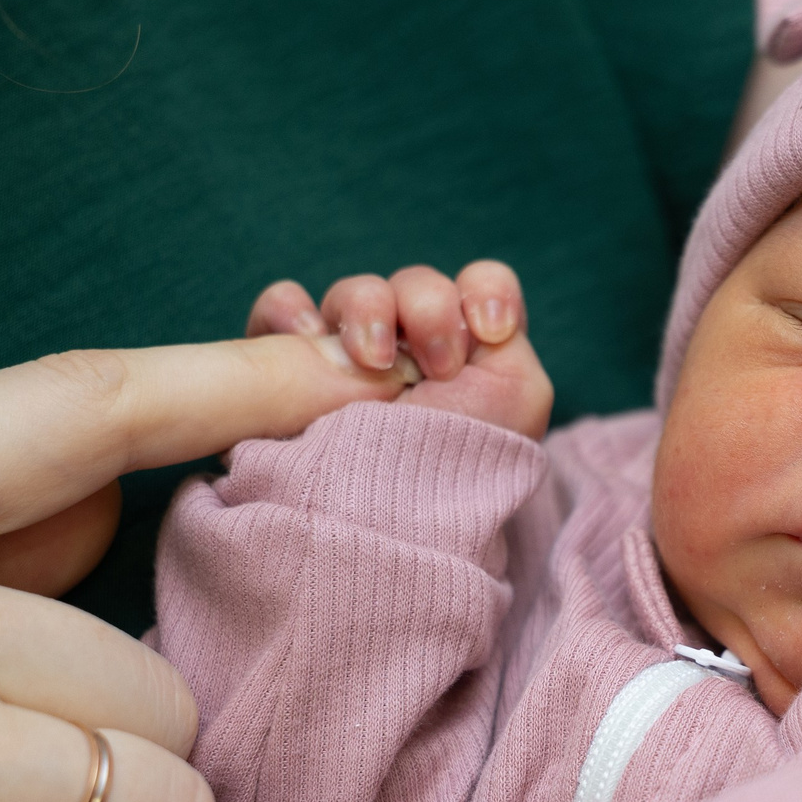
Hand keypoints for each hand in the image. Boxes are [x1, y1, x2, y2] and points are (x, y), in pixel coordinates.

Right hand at [247, 261, 554, 439]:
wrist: (390, 516)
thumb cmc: (462, 466)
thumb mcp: (519, 397)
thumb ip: (505, 329)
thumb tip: (464, 305)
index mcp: (472, 359)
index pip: (481, 287)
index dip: (485, 290)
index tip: (487, 328)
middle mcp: (414, 355)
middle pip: (417, 285)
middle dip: (428, 309)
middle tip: (433, 367)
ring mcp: (352, 362)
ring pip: (356, 293)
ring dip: (366, 308)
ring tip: (369, 360)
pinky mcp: (292, 371)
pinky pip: (282, 311)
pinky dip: (291, 312)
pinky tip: (306, 338)